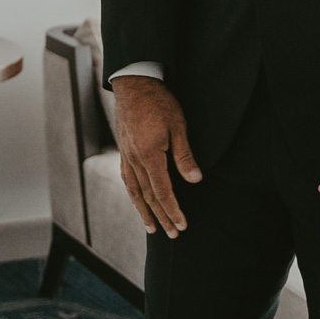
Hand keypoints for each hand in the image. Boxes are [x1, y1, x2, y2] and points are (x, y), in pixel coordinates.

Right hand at [111, 75, 202, 236]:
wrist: (134, 83)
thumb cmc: (159, 102)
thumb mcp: (178, 126)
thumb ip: (185, 155)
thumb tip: (195, 180)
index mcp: (149, 155)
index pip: (163, 191)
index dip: (173, 210)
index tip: (182, 226)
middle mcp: (135, 159)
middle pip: (148, 196)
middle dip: (161, 217)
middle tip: (172, 235)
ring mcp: (127, 155)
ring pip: (134, 190)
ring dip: (144, 211)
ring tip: (151, 228)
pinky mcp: (124, 149)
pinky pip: (127, 178)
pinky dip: (133, 194)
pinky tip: (138, 200)